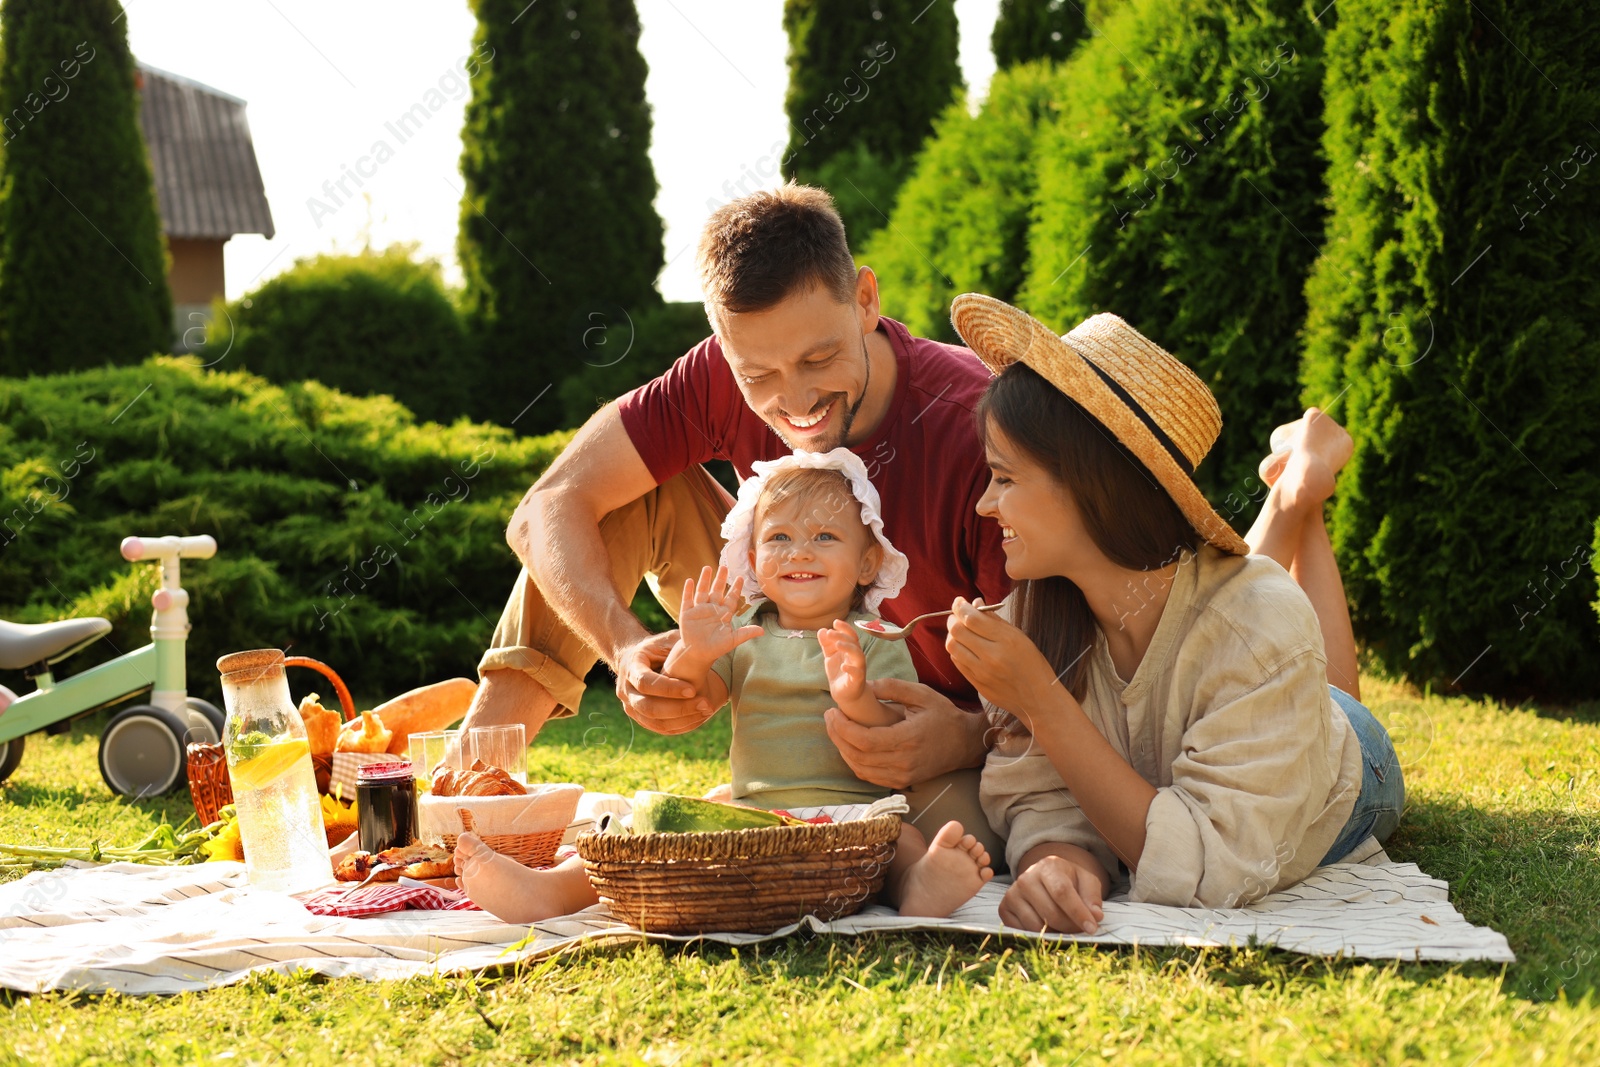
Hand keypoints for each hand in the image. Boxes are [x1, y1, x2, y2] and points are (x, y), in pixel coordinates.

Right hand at [615, 630, 716, 734]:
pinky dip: (680, 726)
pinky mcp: (640, 718)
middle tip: (705, 704)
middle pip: (648, 707)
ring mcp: (631, 707)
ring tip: (706, 710)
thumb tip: (704, 643)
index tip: (692, 689)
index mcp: (630, 667)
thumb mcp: (666, 640)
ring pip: (655, 722)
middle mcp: (626, 690)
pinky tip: (699, 717)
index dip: (668, 689)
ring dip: (683, 719)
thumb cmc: (656, 648)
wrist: (636, 660)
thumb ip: (680, 643)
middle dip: (679, 708)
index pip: (645, 682)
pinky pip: (660, 728)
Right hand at [676, 565, 763, 662]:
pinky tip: (690, 581)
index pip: (731, 598)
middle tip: (725, 566)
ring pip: (702, 591)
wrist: (698, 654)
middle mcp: (712, 608)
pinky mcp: (687, 613)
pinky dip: (688, 591)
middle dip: (721, 579)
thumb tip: (762, 631)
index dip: (735, 588)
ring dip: (704, 580)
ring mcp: (699, 609)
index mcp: (723, 613)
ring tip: (707, 568)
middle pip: (717, 590)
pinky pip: (687, 600)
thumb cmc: (716, 647)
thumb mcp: (732, 640)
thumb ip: (746, 633)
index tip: (741, 577)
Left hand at [817, 621, 866, 704]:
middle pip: (853, 643)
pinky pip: (857, 673)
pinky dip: (851, 668)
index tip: (835, 622)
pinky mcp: (857, 680)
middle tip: (830, 632)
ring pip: (858, 655)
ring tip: (837, 644)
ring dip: (849, 648)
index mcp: (851, 649)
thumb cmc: (839, 671)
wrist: (844, 692)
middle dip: (842, 636)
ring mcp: (858, 668)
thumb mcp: (830, 656)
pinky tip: (843, 666)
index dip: (845, 628)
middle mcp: (857, 657)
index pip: (850, 635)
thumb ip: (826, 644)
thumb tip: (821, 630)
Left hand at [823, 677, 985, 788]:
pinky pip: (870, 776)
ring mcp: (903, 775)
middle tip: (829, 718)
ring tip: (836, 730)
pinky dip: (855, 762)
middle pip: (857, 756)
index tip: (833, 712)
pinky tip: (850, 746)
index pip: (864, 740)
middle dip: (837, 736)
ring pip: (860, 769)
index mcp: (907, 739)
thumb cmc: (944, 715)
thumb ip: (892, 687)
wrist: (965, 743)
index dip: (842, 728)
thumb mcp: (921, 693)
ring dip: (843, 750)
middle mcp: (903, 762)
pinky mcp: (902, 781)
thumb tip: (865, 686)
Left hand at [945, 598, 1057, 727]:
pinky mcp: (976, 684)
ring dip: (951, 635)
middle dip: (953, 618)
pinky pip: (957, 662)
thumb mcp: (1020, 637)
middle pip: (957, 631)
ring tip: (958, 630)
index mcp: (1006, 640)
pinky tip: (963, 646)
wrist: (1037, 698)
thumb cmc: (1032, 664)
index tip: (959, 602)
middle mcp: (992, 656)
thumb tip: (975, 603)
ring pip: (952, 647)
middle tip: (956, 615)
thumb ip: (995, 620)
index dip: (960, 607)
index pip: (972, 618)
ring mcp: (982, 672)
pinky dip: (956, 650)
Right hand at [999, 853, 1105, 934]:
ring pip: (1037, 926)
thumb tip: (1095, 916)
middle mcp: (1026, 878)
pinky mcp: (1004, 909)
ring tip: (1064, 926)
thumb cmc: (1069, 881)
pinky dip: (1038, 935)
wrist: (1045, 878)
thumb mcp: (1086, 881)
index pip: (1062, 892)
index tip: (1092, 928)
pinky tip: (1047, 926)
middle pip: (1050, 913)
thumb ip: (1093, 897)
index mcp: (1047, 866)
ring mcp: (1012, 894)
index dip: (1078, 912)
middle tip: (1080, 930)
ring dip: (1055, 933)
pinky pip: (1023, 932)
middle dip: (1070, 927)